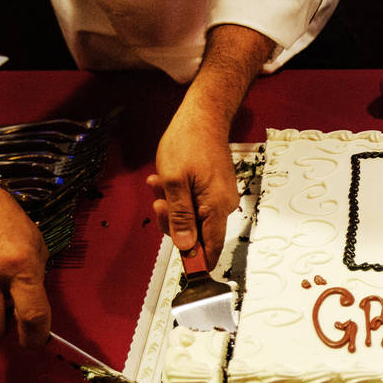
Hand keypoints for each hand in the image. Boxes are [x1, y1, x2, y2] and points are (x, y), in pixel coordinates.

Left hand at [147, 99, 238, 266]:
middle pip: (198, 233)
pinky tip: (165, 182)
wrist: (203, 116)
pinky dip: (178, 196)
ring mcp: (219, 196)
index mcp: (217, 207)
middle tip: (159, 202)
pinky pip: (194, 202)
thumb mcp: (174, 183)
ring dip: (172, 206)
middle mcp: (223, 205)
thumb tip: (185, 246)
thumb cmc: (189, 143)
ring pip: (192, 217)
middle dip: (173, 222)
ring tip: (160, 185)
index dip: (195, 260)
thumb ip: (180, 217)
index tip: (182, 266)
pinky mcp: (214, 188)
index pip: (210, 247)